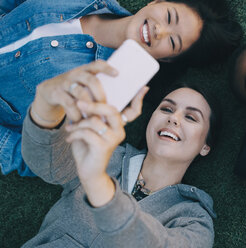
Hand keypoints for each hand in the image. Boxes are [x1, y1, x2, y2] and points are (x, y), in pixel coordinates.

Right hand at [31, 60, 116, 127]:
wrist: (49, 92)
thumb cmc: (75, 91)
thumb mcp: (84, 84)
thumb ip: (97, 88)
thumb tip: (119, 101)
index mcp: (86, 71)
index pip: (97, 64)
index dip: (107, 68)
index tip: (118, 74)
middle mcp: (76, 74)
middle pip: (92, 81)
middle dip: (101, 95)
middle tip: (107, 107)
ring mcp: (65, 83)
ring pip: (80, 93)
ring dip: (90, 107)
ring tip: (96, 117)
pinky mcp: (56, 93)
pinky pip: (69, 104)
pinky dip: (77, 114)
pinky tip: (81, 120)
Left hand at [65, 87, 148, 206]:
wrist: (87, 170)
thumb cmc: (88, 146)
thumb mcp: (90, 127)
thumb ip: (92, 114)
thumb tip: (83, 95)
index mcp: (119, 124)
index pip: (133, 110)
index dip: (138, 99)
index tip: (143, 87)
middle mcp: (120, 130)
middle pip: (111, 110)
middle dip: (94, 105)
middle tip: (78, 102)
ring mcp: (113, 139)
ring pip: (95, 121)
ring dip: (78, 123)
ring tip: (70, 127)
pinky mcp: (103, 147)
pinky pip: (87, 132)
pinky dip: (75, 133)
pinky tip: (69, 137)